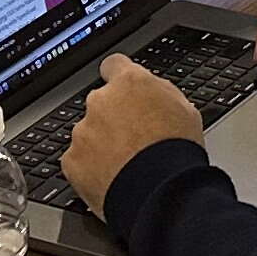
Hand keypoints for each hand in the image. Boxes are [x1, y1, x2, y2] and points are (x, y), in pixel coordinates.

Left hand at [58, 52, 202, 209]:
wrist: (161, 190)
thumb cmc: (177, 151)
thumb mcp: (184, 110)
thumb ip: (160, 94)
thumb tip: (153, 94)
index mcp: (129, 83)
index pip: (114, 65)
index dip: (119, 77)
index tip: (121, 89)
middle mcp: (100, 102)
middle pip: (100, 103)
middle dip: (112, 118)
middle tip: (133, 139)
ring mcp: (83, 131)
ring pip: (88, 133)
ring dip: (101, 144)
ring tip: (125, 165)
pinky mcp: (72, 160)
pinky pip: (78, 160)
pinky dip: (90, 168)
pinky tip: (111, 178)